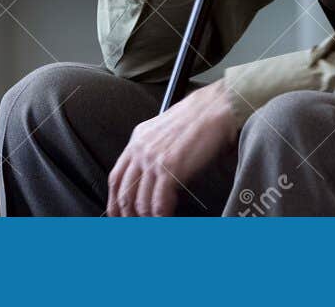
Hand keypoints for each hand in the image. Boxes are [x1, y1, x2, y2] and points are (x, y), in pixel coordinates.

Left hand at [107, 80, 241, 215]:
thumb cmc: (201, 119)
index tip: (120, 215)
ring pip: (139, 202)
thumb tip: (154, 179)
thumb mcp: (167, 132)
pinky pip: (158, 203)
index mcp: (138, 139)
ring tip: (157, 224)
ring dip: (147, 218)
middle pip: (123, 192)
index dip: (115, 201)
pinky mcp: (169, 168)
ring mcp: (153, 159)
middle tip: (136, 227)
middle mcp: (140, 149)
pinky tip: (168, 218)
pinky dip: (162, 216)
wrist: (219, 107)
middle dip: (128, 216)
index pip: (116, 178)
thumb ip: (155, 151)